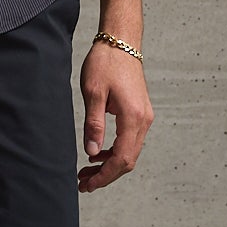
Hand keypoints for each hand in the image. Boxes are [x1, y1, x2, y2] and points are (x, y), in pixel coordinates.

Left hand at [79, 42, 151, 191]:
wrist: (121, 42)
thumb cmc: (105, 63)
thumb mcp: (93, 93)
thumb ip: (94, 124)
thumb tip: (91, 152)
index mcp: (133, 117)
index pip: (121, 159)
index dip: (104, 176)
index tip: (87, 185)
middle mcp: (143, 120)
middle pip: (128, 160)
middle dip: (106, 175)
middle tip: (83, 183)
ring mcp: (144, 117)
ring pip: (130, 152)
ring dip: (109, 165)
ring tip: (86, 171)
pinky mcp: (140, 113)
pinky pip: (130, 141)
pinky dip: (115, 152)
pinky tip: (97, 153)